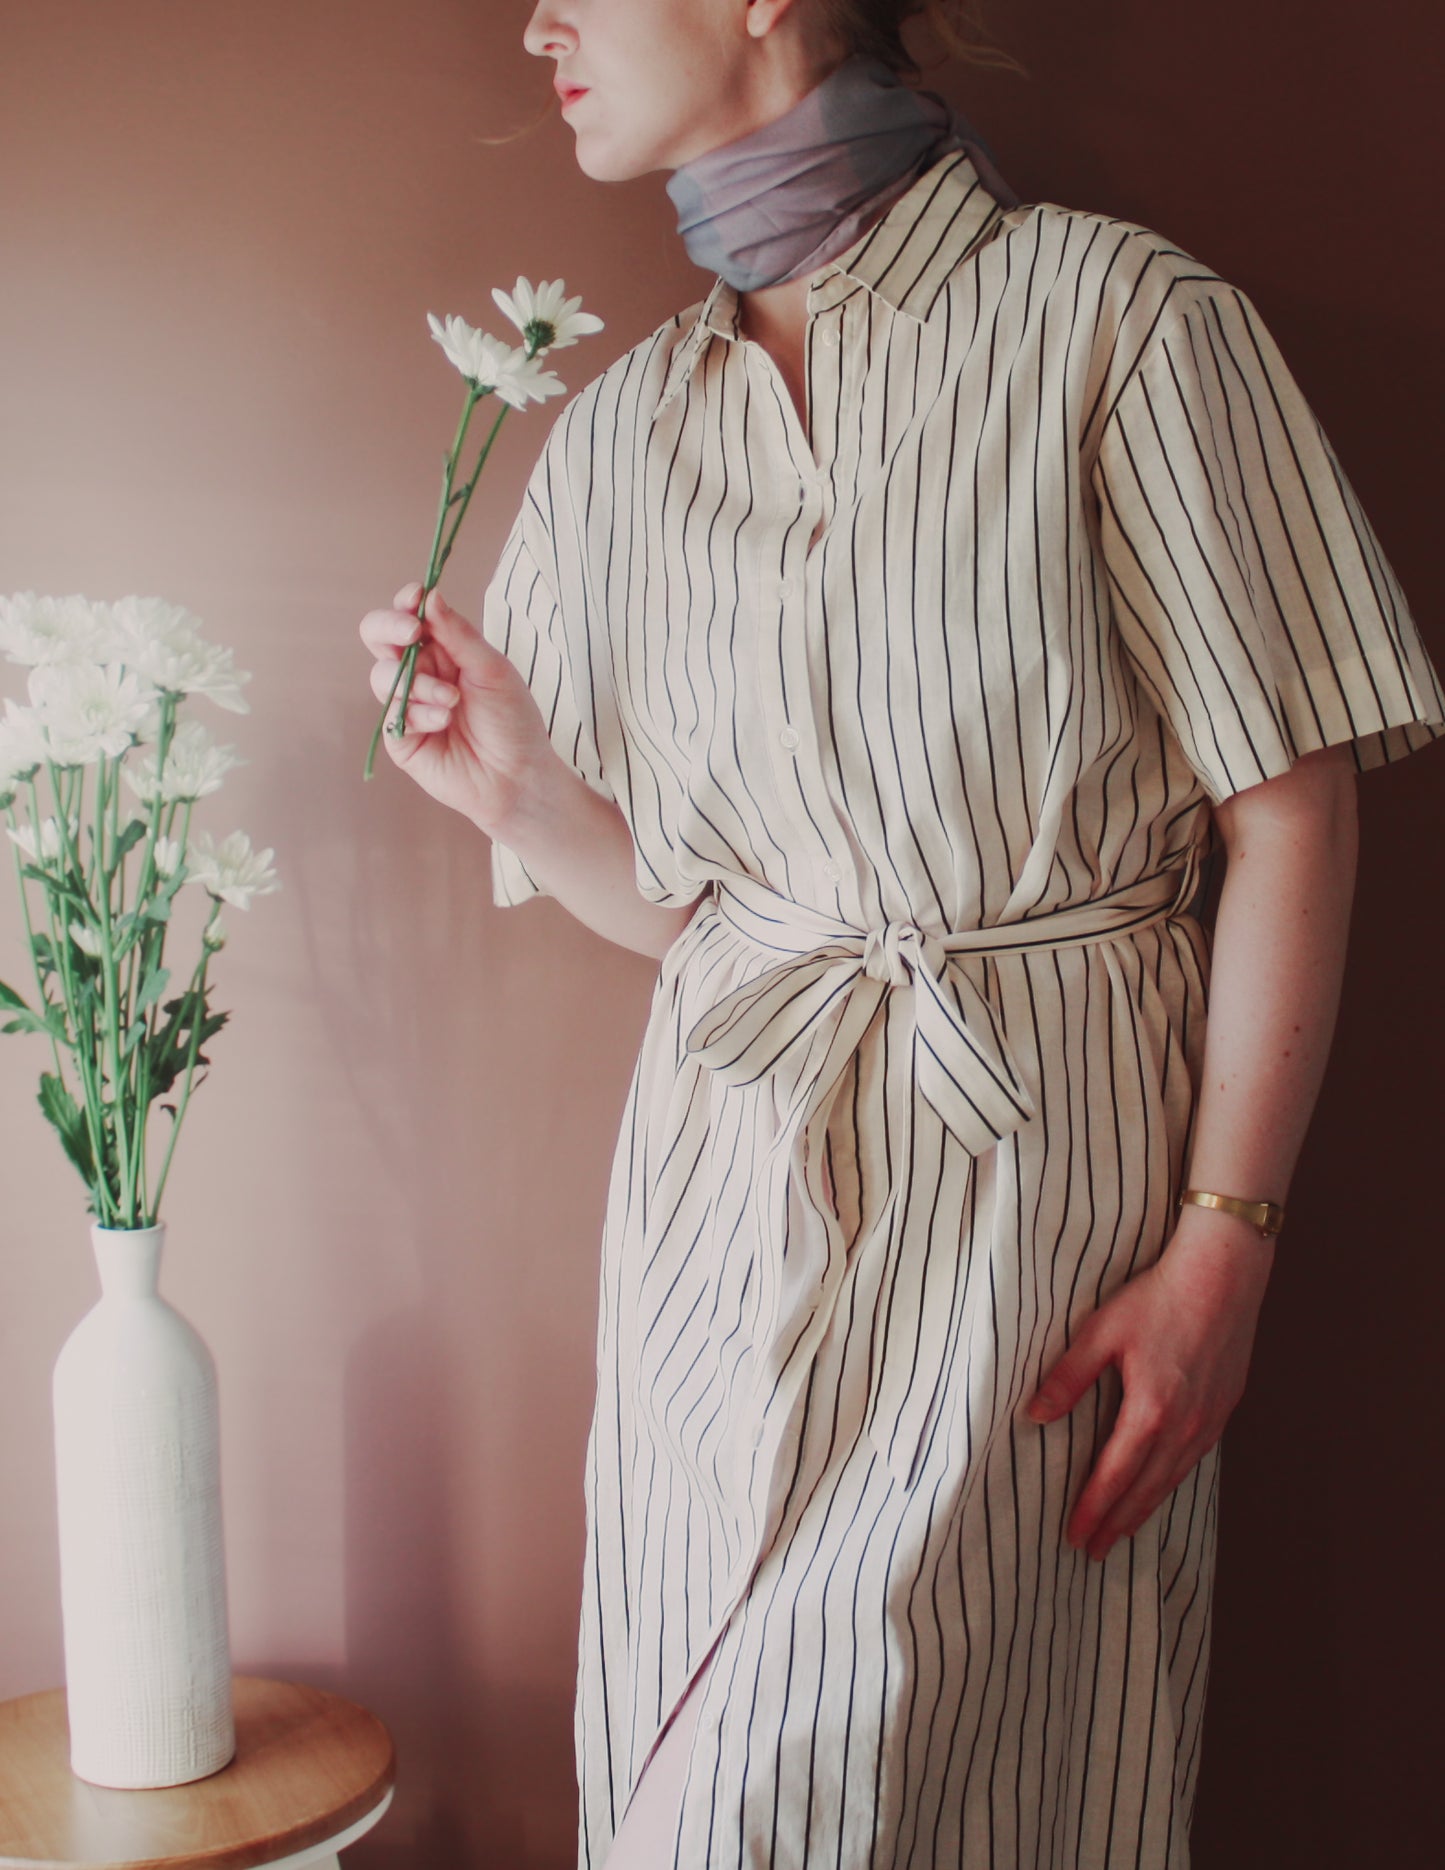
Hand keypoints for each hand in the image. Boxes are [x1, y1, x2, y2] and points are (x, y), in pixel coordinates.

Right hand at [359, 583, 557, 831]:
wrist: (518, 776)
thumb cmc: (512, 721)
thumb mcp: (492, 669)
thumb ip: (458, 635)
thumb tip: (430, 596)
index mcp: (443, 650)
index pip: (410, 616)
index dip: (406, 603)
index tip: (415, 598)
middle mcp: (420, 673)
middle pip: (378, 636)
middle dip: (389, 627)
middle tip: (412, 633)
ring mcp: (407, 705)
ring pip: (382, 675)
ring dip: (417, 682)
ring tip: (451, 701)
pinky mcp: (400, 738)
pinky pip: (392, 714)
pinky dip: (418, 713)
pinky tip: (444, 722)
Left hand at [1021, 1212, 1274, 1559]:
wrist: (1223, 1276)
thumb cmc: (1159, 1297)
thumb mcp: (1101, 1332)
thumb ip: (1067, 1377)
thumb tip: (1034, 1415)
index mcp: (1151, 1412)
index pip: (1114, 1477)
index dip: (1093, 1510)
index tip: (1076, 1537)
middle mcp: (1184, 1427)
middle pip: (1145, 1490)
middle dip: (1118, 1523)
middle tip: (1094, 1551)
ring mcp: (1209, 1421)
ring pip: (1173, 1479)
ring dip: (1146, 1508)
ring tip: (1124, 1530)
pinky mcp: (1224, 1408)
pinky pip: (1194, 1460)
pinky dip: (1172, 1482)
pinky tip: (1162, 1484)